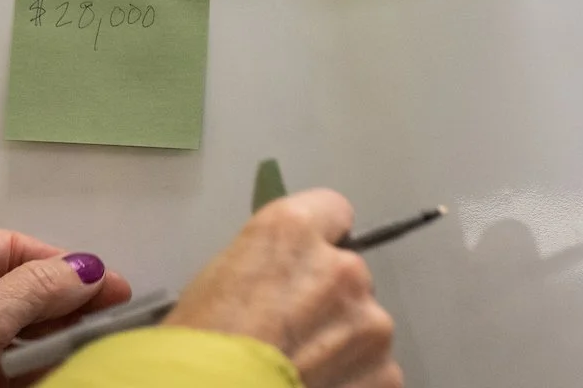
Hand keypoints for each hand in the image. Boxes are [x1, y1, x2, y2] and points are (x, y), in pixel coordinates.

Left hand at [0, 227, 133, 386]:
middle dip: (65, 305)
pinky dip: (36, 370)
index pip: (7, 251)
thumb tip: (88, 269)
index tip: (110, 283)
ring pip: (14, 335)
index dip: (61, 265)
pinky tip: (70, 368)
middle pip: (16, 293)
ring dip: (56, 341)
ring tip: (99, 343)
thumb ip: (36, 290)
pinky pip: (5, 370)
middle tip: (115, 316)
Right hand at [167, 189, 399, 387]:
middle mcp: (344, 267)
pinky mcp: (384, 373)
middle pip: (350, 276)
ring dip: (343, 347)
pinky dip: (353, 383)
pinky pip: (375, 373)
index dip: (316, 244)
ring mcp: (370, 323)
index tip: (301, 269)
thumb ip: (270, 265)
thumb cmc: (198, 349)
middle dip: (328, 303)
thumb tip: (285, 280)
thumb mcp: (221, 281)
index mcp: (296, 231)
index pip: (334, 212)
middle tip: (291, 337)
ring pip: (365, 327)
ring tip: (303, 373)